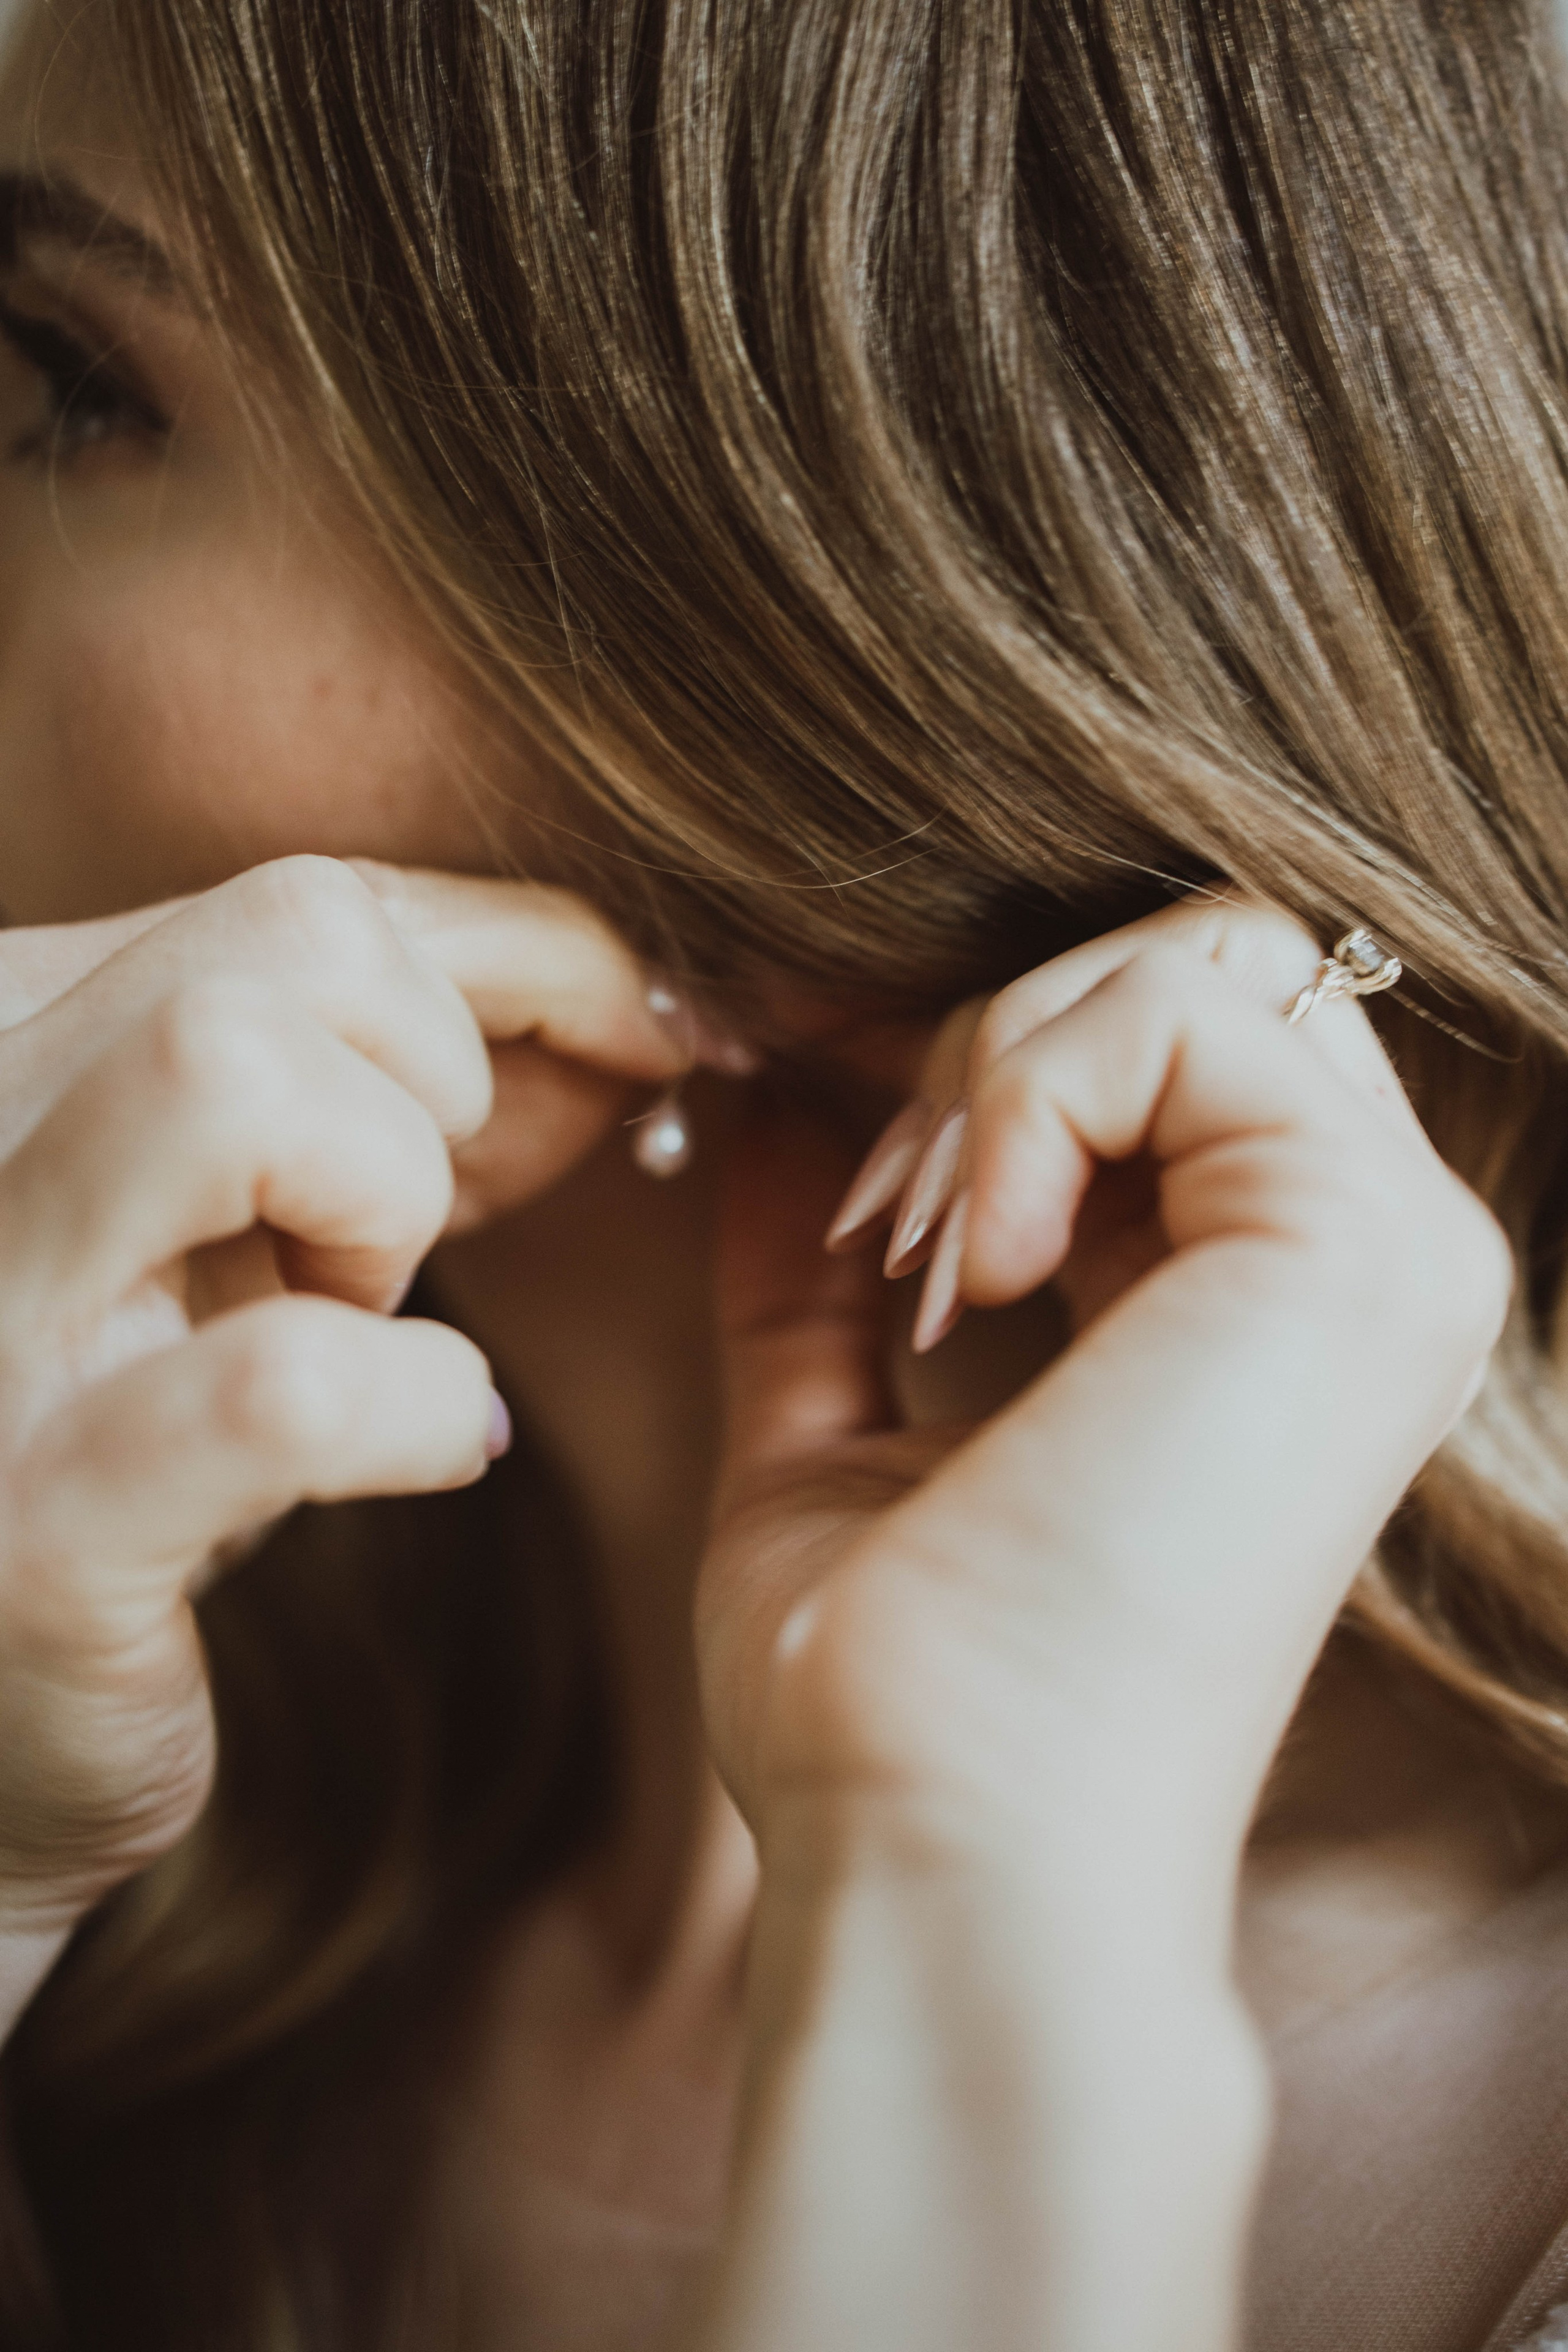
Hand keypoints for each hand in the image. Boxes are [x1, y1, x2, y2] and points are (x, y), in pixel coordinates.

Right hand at [0, 854, 687, 1953]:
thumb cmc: (145, 1463)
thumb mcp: (260, 1235)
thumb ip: (408, 1102)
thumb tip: (637, 1013)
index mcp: (6, 1041)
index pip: (316, 901)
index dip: (536, 959)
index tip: (654, 1036)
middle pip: (286, 937)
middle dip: (440, 1076)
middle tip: (411, 1235)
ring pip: (231, 1070)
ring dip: (382, 1199)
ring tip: (350, 1318)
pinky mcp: (32, 1526)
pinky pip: (286, 1380)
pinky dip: (414, 1404)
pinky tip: (424, 1445)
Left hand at [697, 898, 1508, 1880]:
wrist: (951, 1842)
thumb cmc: (897, 1690)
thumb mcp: (825, 1428)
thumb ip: (815, 1266)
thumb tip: (770, 1100)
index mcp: (1260, 1312)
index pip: (1161, 1048)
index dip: (979, 1051)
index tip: (808, 1104)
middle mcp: (1359, 1269)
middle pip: (1194, 966)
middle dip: (993, 1041)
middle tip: (882, 1215)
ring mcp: (1386, 1250)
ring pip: (1192, 957)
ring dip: (998, 1072)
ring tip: (925, 1264)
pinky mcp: (1356, 1244)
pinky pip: (1177, 1010)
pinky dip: (1025, 1099)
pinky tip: (978, 1277)